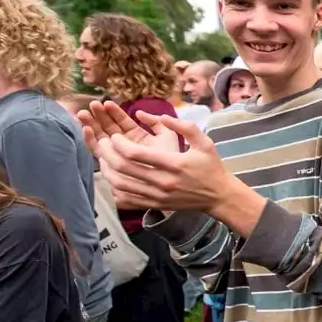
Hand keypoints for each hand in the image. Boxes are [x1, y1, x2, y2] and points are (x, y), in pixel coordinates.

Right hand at [78, 100, 178, 154]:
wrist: (173, 177)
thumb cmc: (173, 157)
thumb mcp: (167, 135)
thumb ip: (155, 122)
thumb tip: (138, 113)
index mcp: (137, 135)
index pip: (121, 121)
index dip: (113, 112)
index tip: (106, 103)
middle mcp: (125, 144)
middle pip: (108, 127)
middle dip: (98, 116)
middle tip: (91, 105)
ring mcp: (118, 154)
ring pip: (101, 137)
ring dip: (91, 125)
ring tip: (83, 114)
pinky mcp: (112, 164)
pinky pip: (99, 152)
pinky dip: (91, 141)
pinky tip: (86, 130)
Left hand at [92, 111, 233, 212]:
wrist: (219, 196)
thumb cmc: (210, 167)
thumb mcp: (204, 142)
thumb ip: (184, 126)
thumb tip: (160, 115)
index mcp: (174, 164)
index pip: (136, 154)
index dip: (118, 143)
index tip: (115, 135)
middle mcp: (164, 182)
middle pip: (124, 168)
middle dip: (107, 153)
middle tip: (103, 143)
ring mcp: (158, 196)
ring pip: (120, 184)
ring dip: (107, 170)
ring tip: (104, 158)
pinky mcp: (155, 205)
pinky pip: (126, 199)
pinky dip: (114, 188)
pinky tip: (114, 178)